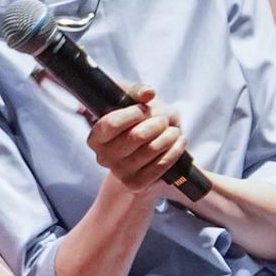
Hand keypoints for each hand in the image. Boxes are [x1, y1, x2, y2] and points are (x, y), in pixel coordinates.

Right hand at [83, 87, 191, 203]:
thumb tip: (148, 93)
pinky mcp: (136, 184)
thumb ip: (136, 91)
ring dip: (169, 136)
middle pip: (135, 137)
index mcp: (96, 137)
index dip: (132, 114)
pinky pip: (161, 166)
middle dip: (156, 124)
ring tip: (174, 130)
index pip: (110, 124)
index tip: (143, 108)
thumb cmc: (136, 121)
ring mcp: (119, 172)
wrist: (144, 150)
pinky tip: (179, 141)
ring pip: (151, 150)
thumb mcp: (132, 100)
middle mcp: (103, 157)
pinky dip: (174, 151)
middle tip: (164, 120)